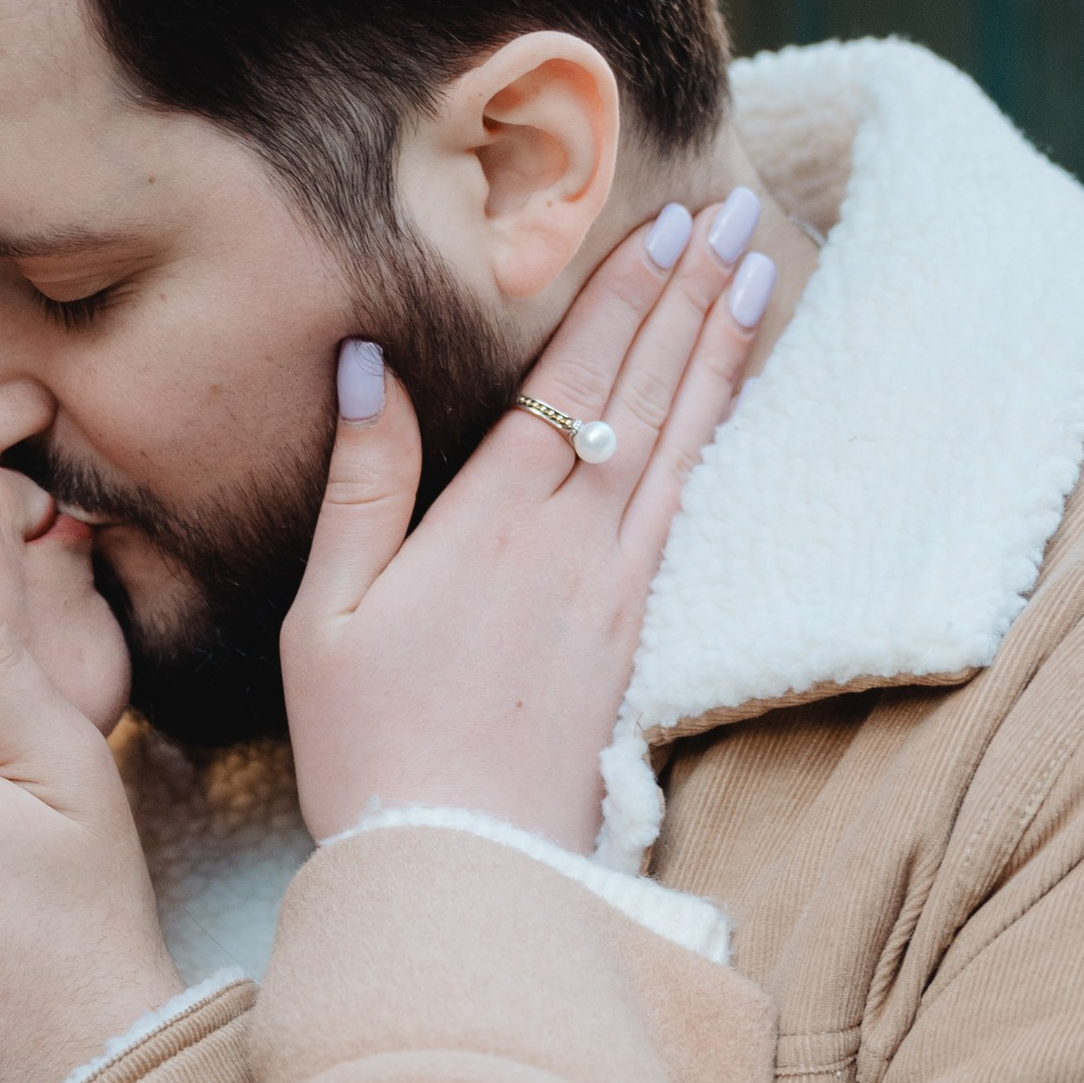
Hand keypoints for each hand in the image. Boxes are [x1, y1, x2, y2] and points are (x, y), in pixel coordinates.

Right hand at [283, 205, 766, 849]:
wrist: (459, 867)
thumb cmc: (369, 745)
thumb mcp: (326, 613)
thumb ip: (361, 482)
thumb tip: (365, 363)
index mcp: (489, 525)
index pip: (569, 381)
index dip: (620, 298)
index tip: (663, 224)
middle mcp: (570, 543)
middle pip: (643, 393)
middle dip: (689, 296)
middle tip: (733, 214)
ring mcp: (616, 589)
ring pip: (681, 442)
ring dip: (721, 350)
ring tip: (757, 272)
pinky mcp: (637, 634)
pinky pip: (689, 508)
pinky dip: (716, 437)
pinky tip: (732, 399)